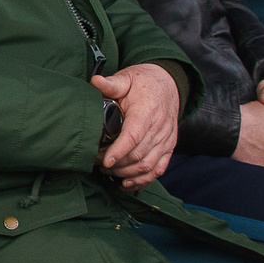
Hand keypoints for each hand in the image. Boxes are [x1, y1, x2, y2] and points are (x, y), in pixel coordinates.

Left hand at [93, 64, 179, 187]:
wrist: (168, 85)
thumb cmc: (143, 82)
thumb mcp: (127, 78)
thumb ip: (111, 83)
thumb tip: (95, 81)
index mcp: (147, 112)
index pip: (133, 136)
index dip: (118, 151)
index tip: (104, 161)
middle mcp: (159, 128)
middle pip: (138, 155)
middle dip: (116, 165)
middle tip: (97, 165)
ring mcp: (166, 140)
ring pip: (147, 166)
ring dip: (126, 174)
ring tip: (108, 173)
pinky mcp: (169, 148)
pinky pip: (159, 170)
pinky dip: (143, 180)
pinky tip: (127, 184)